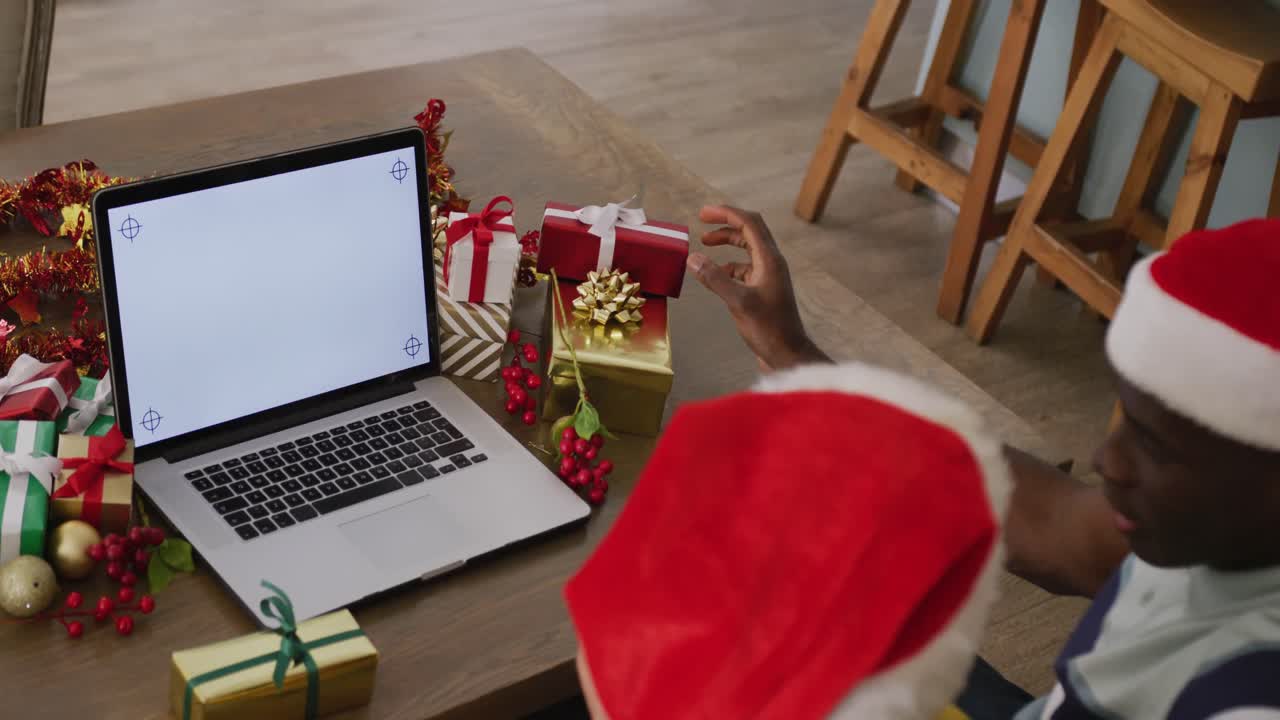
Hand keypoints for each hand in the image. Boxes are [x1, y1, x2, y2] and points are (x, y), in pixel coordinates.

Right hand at [688, 205, 829, 371]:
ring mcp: (769, 277)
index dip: (726, 213)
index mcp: (770, 260)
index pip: (749, 223)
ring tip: (705, 245)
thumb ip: (715, 278)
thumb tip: (693, 258)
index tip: (704, 213)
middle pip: (750, 231)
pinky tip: (716, 274)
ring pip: (747, 250)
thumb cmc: (769, 329)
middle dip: (726, 224)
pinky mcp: (764, 290)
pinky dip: (729, 265)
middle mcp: (772, 264)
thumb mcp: (738, 302)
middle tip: (703, 221)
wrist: (787, 354)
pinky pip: (746, 269)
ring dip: (727, 243)